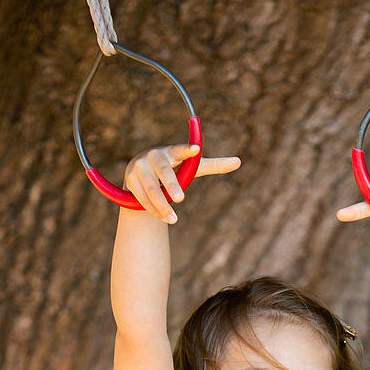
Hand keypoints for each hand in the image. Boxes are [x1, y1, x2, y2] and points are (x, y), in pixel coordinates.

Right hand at [123, 142, 241, 222]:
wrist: (142, 172)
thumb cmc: (174, 168)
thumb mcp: (193, 168)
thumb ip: (214, 165)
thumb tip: (239, 161)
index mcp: (172, 151)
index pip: (181, 149)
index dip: (188, 150)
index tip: (197, 149)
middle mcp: (154, 155)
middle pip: (164, 173)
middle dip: (171, 185)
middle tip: (181, 198)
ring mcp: (140, 167)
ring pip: (151, 189)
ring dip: (162, 206)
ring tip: (174, 220)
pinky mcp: (130, 179)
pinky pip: (142, 197)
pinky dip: (153, 210)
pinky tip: (164, 218)